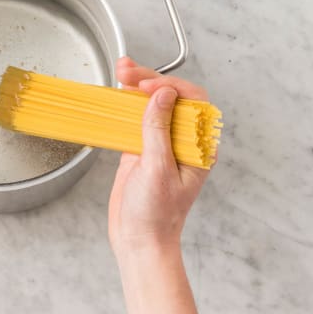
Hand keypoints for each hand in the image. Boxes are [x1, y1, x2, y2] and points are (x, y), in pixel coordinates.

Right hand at [108, 57, 212, 259]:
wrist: (139, 242)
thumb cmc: (156, 216)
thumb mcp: (158, 170)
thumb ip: (159, 130)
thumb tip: (163, 95)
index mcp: (197, 147)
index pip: (192, 102)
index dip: (170, 88)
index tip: (148, 86)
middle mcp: (181, 142)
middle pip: (169, 99)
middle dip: (149, 80)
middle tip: (126, 70)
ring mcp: (160, 145)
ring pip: (150, 106)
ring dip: (135, 88)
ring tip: (119, 72)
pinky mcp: (140, 151)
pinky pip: (134, 121)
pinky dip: (123, 107)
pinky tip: (114, 95)